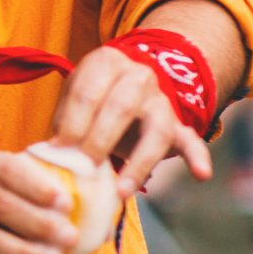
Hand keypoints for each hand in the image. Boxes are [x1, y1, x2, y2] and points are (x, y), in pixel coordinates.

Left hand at [49, 44, 211, 201]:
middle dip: (100, 140)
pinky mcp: (177, 124)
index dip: (72, 123)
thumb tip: (51, 156)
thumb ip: (64, 122)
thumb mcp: (72, 97)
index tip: (58, 151)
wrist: (127, 82)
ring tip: (123, 190)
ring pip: (156, 129)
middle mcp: (138, 76)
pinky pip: (191, 139)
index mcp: (106, 63)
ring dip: (139, 162)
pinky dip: (197, 157)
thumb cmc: (90, 97)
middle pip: (121, 108)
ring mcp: (161, 100)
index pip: (88, 92)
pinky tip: (202, 175)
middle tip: (84, 168)